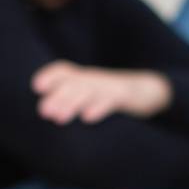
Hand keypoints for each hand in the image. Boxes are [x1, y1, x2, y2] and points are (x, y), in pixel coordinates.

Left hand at [32, 62, 169, 124]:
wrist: (151, 91)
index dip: (51, 76)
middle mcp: (95, 79)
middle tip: (44, 111)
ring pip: (89, 91)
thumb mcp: (90, 95)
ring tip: (58, 118)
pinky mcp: (127, 96)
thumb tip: (46, 116)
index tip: (36, 86)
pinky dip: (100, 107)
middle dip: (58, 96)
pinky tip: (88, 117)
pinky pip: (112, 100)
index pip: (65, 71)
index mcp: (84, 78)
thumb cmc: (112, 97)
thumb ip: (70, 102)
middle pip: (75, 83)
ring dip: (72, 103)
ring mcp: (111, 86)